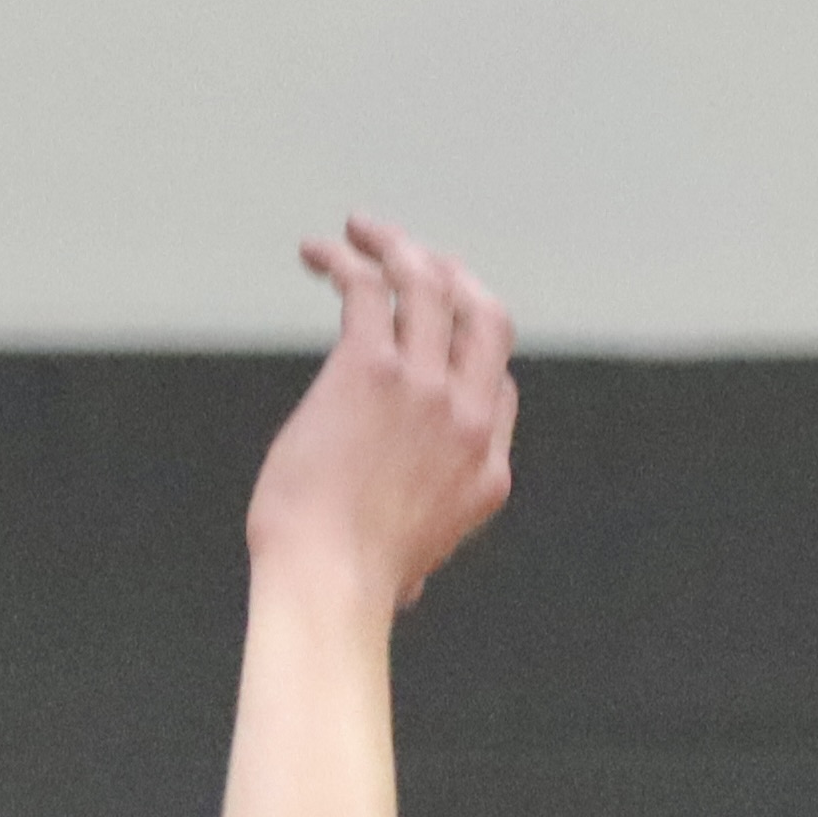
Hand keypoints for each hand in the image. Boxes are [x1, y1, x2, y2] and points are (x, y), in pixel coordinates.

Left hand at [251, 221, 517, 611]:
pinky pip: (368, 287)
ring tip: (360, 231)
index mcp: (489, 468)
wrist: (331, 580)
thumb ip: (420, 549)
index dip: (467, 351)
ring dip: (397, 246)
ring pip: (431, 284)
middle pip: (486, 316)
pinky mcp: (372, 368)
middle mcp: (468, 418)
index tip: (424, 335)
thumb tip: (408, 585)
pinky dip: (345, 258)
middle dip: (453, 276)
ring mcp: (426, 390)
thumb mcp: (415, 567)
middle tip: (409, 259)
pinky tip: (318, 253)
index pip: (500, 384)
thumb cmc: (352, 582)